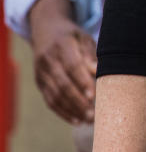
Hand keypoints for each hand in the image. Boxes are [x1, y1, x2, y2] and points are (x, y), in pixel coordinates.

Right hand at [29, 0, 96, 123]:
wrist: (46, 31)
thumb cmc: (73, 36)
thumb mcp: (84, 38)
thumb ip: (91, 54)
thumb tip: (98, 71)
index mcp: (62, 46)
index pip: (72, 66)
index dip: (82, 82)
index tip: (94, 96)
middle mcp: (48, 61)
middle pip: (62, 84)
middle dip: (78, 101)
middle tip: (94, 114)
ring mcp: (41, 73)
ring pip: (55, 96)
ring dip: (72, 110)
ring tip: (89, 120)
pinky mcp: (40, 83)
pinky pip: (49, 101)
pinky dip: (62, 112)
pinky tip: (76, 120)